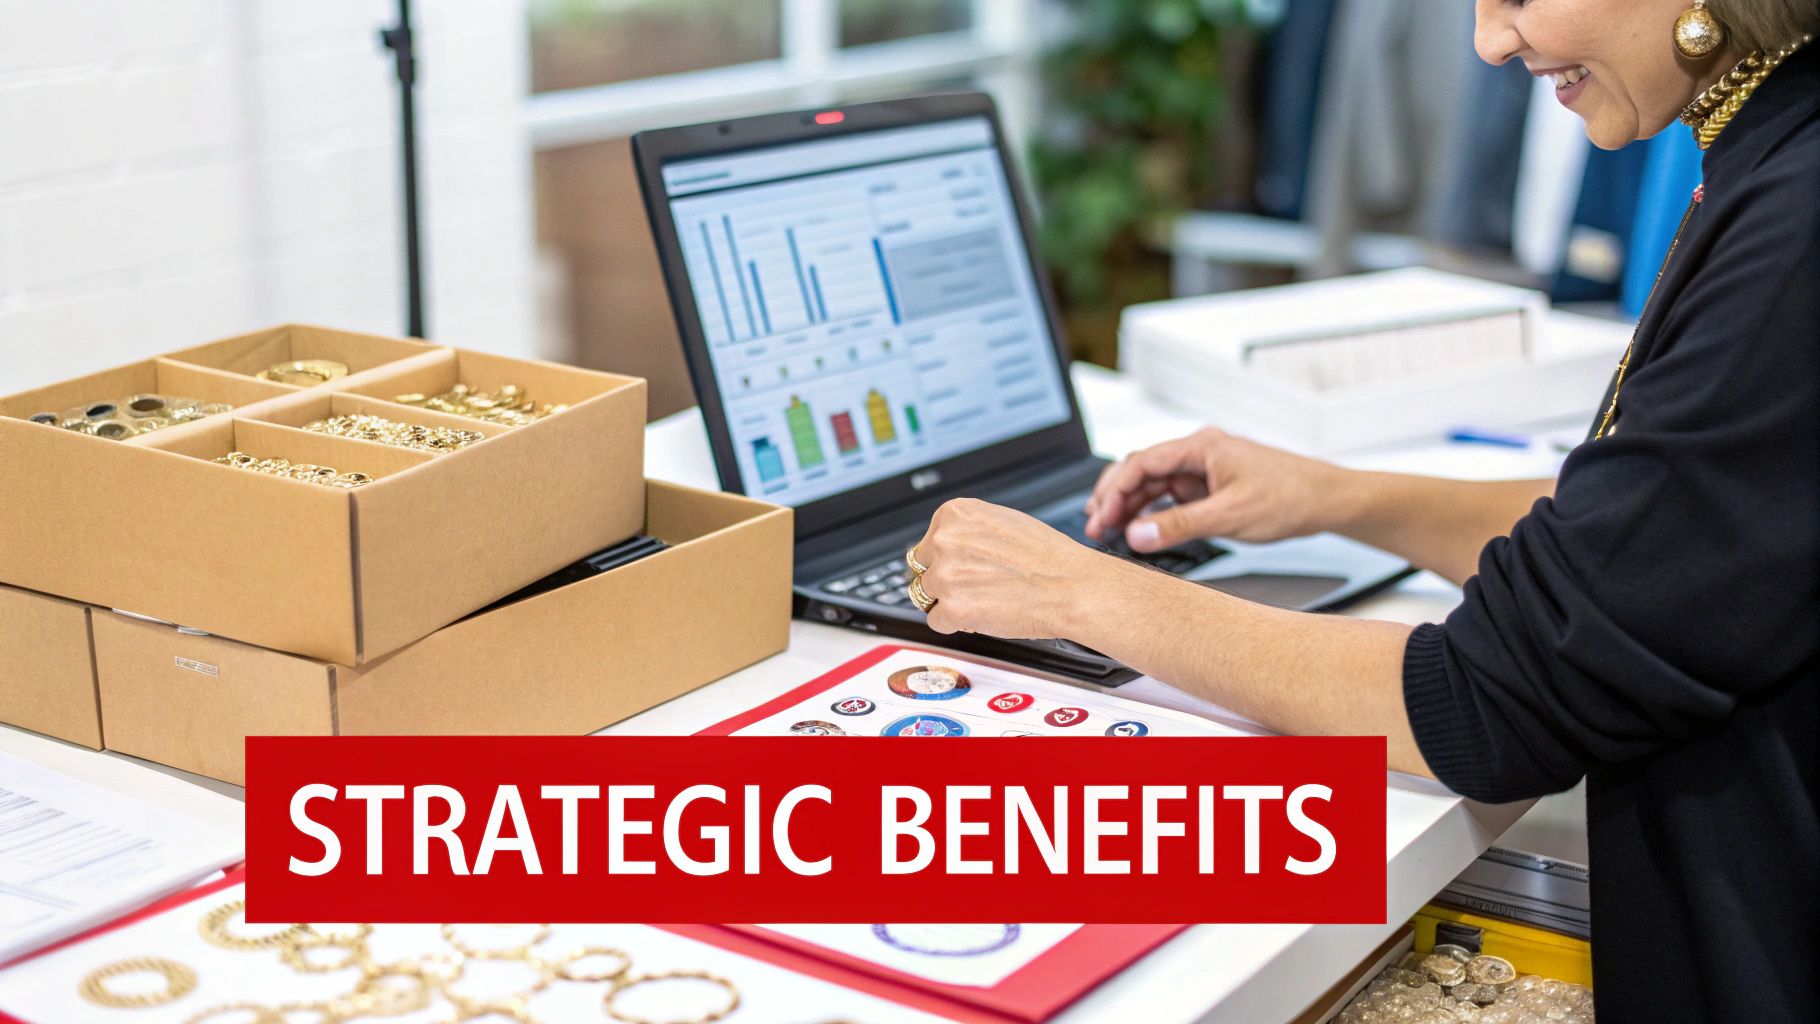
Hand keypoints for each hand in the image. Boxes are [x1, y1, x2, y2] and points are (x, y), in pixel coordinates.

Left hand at [911, 498, 1125, 638]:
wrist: (1072, 587)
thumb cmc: (1048, 557)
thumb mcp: (1002, 521)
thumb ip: (968, 530)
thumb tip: (949, 543)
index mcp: (955, 514)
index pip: (928, 541)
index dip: (946, 558)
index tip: (964, 566)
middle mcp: (945, 540)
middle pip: (923, 568)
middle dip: (944, 580)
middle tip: (973, 586)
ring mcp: (946, 575)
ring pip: (927, 596)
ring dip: (949, 602)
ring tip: (983, 599)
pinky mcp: (953, 609)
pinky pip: (936, 622)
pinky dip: (955, 624)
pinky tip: (982, 614)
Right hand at [1084, 428, 1342, 551]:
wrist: (1327, 500)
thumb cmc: (1291, 495)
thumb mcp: (1231, 515)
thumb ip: (1181, 525)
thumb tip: (1138, 534)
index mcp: (1202, 446)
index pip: (1142, 461)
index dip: (1115, 489)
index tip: (1100, 516)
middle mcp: (1198, 453)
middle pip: (1140, 470)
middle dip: (1113, 496)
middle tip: (1094, 526)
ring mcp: (1203, 470)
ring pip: (1152, 484)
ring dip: (1129, 506)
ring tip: (1108, 531)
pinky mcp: (1209, 487)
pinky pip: (1170, 497)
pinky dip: (1151, 512)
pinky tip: (1138, 529)